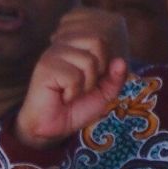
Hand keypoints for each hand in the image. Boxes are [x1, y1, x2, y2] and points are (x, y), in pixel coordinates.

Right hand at [14, 23, 133, 151]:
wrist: (51, 128)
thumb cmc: (74, 109)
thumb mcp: (103, 94)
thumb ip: (115, 79)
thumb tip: (121, 61)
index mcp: (77, 45)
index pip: (102, 40)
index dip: (104, 64)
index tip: (90, 83)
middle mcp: (65, 44)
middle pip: (97, 41)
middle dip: (97, 71)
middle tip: (83, 87)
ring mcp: (54, 53)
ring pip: (88, 61)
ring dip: (85, 85)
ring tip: (71, 94)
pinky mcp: (46, 66)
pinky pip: (74, 77)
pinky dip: (72, 93)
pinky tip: (61, 97)